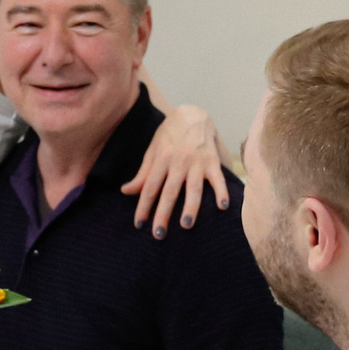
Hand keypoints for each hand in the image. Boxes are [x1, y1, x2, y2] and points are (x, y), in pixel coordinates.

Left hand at [122, 102, 228, 236]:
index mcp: (162, 159)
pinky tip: (222, 207)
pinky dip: (222, 192)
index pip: (150, 187)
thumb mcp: (152, 150)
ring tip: (186, 225)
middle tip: (159, 234)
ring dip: (191, 207)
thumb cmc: (169, 135)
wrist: (193, 115)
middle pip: (170, 192)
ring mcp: (197, 162)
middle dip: (163, 214)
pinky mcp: (213, 162)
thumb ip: (142, 173)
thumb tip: (126, 192)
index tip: (139, 224)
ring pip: (193, 188)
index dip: (143, 207)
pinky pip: (218, 179)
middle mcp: (179, 161)